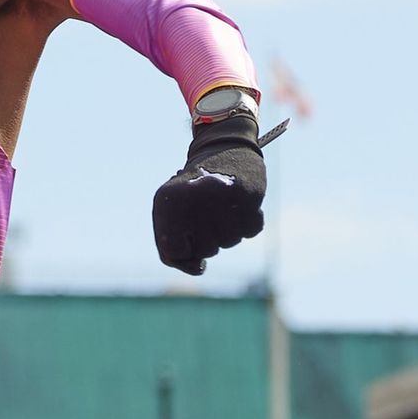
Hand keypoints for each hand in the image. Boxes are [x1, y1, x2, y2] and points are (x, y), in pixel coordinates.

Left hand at [152, 115, 264, 274]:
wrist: (223, 150)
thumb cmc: (192, 189)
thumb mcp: (168, 210)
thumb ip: (171, 243)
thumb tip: (197, 268)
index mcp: (167, 203)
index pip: (173, 253)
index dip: (182, 251)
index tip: (186, 236)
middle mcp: (193, 199)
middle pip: (205, 251)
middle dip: (207, 238)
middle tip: (206, 213)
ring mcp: (222, 197)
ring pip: (229, 243)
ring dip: (227, 230)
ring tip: (221, 206)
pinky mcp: (248, 195)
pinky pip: (250, 231)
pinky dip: (247, 222)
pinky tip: (239, 205)